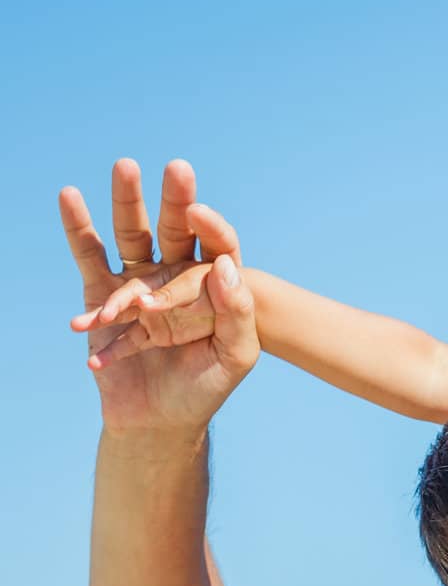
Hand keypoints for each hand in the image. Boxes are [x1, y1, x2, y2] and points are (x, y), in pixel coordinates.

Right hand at [63, 161, 239, 370]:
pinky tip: (70, 197)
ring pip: (133, 234)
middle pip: (177, 229)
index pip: (218, 246)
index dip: (213, 228)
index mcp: (215, 287)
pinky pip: (89, 256)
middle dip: (176, 200)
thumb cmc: (204, 388)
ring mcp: (139, 281)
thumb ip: (238, 313)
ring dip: (128, 202)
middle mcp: (176, 275)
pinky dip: (79, 228)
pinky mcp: (103, 295)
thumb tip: (224, 265)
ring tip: (126, 166)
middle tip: (178, 168)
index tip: (202, 213)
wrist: (157, 419)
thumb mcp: (235, 357)